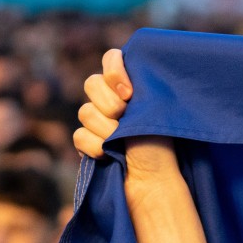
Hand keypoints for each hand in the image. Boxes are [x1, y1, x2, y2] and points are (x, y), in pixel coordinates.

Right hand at [74, 48, 178, 180]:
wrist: (155, 184)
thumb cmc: (163, 146)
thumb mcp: (158, 110)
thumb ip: (142, 84)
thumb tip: (127, 65)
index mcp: (133, 88)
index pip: (112, 59)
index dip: (114, 71)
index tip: (129, 93)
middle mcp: (114, 101)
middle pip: (91, 83)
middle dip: (108, 102)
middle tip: (125, 117)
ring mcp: (99, 122)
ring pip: (85, 112)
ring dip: (105, 129)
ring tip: (120, 142)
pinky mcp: (89, 143)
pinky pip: (79, 135)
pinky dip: (94, 147)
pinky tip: (108, 156)